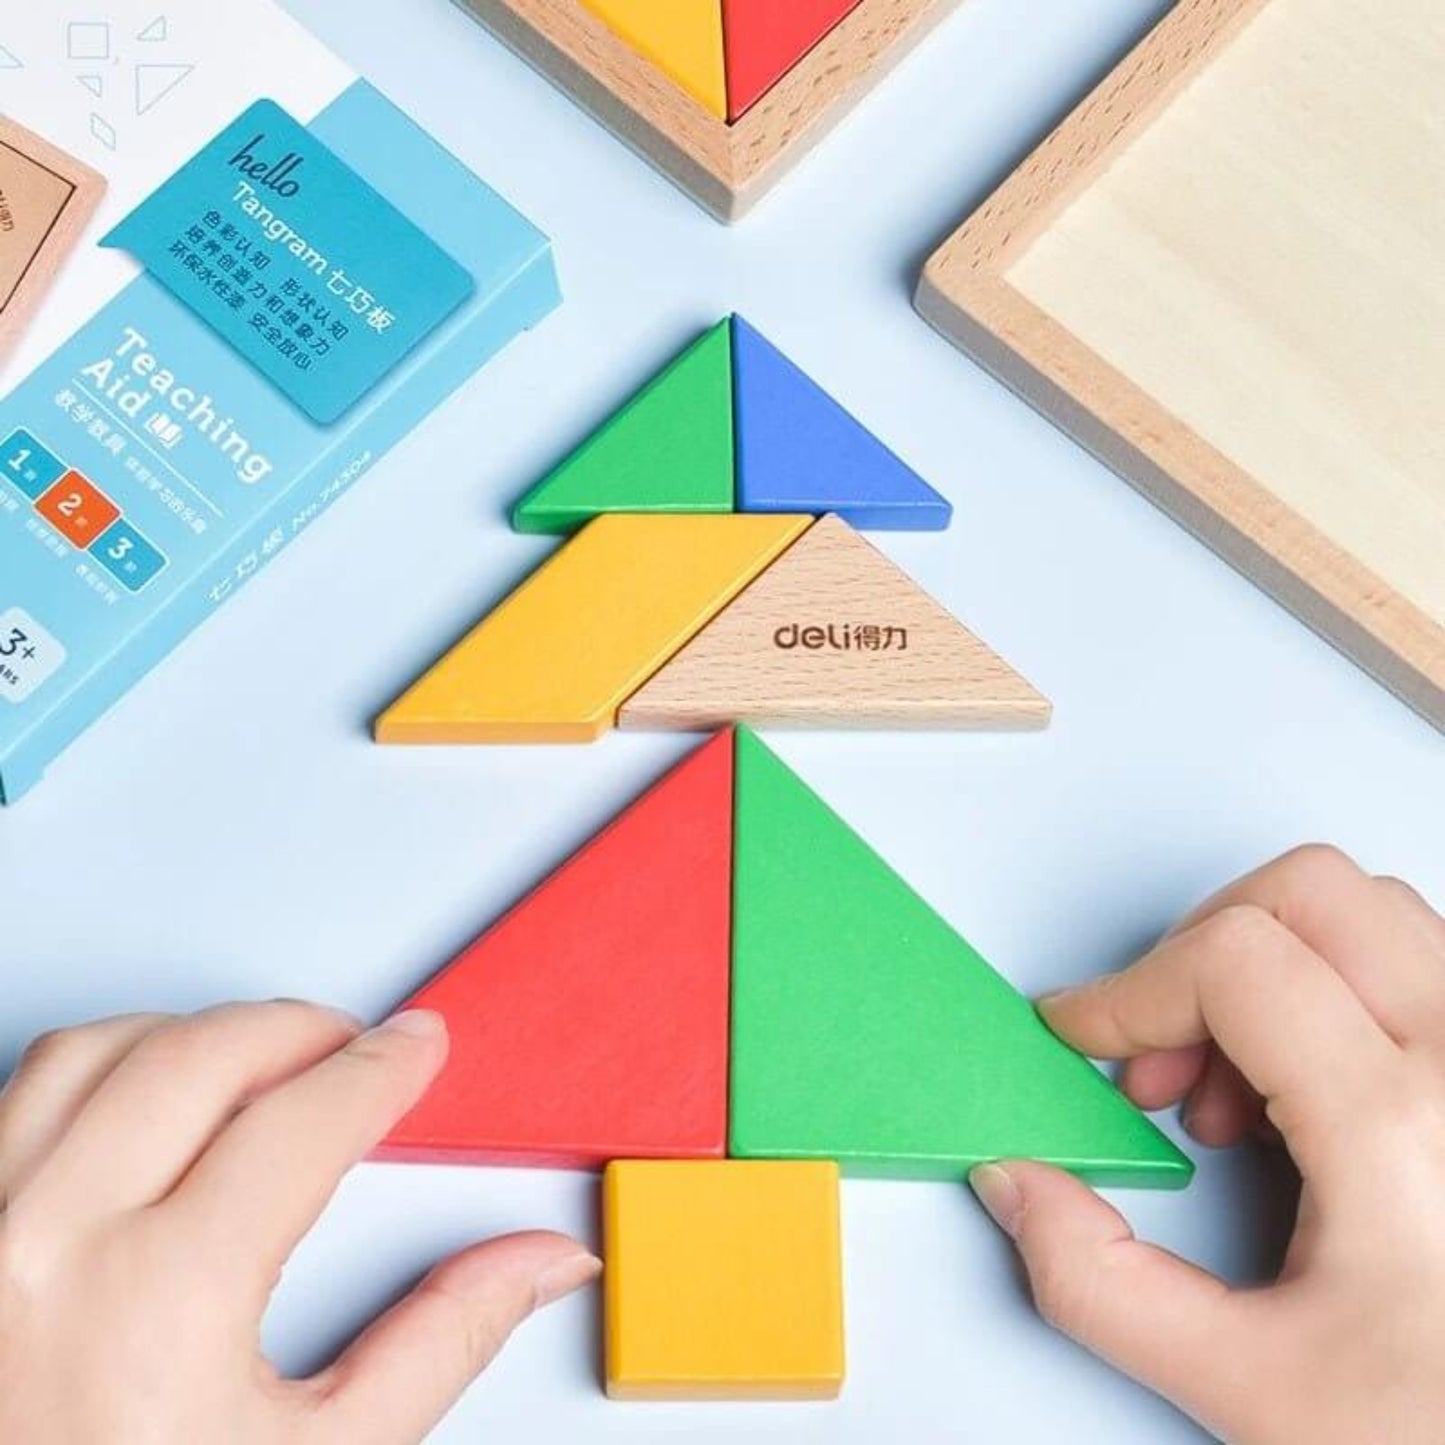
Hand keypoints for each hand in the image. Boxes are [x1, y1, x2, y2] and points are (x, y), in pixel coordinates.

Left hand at [0, 1003, 598, 1443]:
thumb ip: (443, 1342)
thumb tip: (539, 1264)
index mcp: (158, 1299)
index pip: (304, 1118)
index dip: (381, 1068)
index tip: (414, 1048)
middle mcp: (49, 1245)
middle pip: (204, 1054)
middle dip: (302, 1029)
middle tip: (352, 1048)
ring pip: (100, 1050)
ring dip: (197, 1032)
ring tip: (259, 1061)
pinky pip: (25, 1089)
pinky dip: (105, 1065)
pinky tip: (153, 1095)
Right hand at [969, 846, 1444, 1444]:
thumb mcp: (1256, 1391)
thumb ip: (1105, 1285)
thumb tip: (1020, 1185)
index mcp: (1398, 1129)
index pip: (1233, 961)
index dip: (1127, 989)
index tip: (1082, 1034)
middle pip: (1308, 894)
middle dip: (1197, 951)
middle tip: (1156, 1054)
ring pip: (1366, 914)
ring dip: (1265, 968)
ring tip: (1230, 1089)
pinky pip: (1410, 961)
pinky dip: (1328, 991)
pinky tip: (1301, 1097)